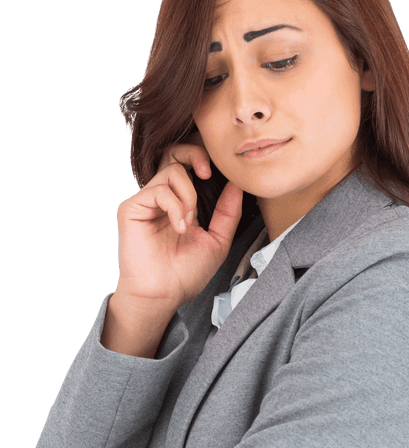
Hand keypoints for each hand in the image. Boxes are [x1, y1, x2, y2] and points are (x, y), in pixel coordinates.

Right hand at [115, 134, 242, 311]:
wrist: (163, 295)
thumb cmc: (185, 274)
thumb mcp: (217, 241)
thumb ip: (228, 212)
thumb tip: (238, 184)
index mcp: (180, 203)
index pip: (188, 165)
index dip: (203, 159)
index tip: (220, 172)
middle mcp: (162, 198)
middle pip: (174, 153)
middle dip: (194, 154)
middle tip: (207, 172)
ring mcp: (146, 201)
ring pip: (170, 171)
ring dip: (188, 196)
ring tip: (189, 224)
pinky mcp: (132, 207)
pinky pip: (159, 190)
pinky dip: (176, 206)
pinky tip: (179, 228)